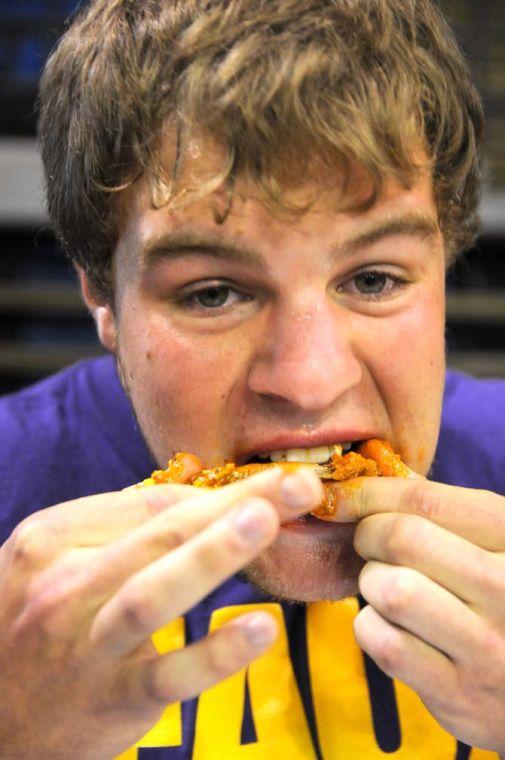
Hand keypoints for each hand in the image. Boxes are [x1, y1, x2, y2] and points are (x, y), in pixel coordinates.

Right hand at [0, 466, 320, 758]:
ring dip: (213, 555)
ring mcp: (85, 645)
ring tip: (268, 523)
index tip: (279, 480)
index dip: (223, 490)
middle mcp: (65, 584)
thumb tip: (211, 502)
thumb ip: (122, 531)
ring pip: (152, 594)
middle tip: (300, 483)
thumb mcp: (57, 561)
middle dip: (235, 503)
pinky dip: (214, 653)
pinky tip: (260, 630)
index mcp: (54, 537)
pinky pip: (165, 675)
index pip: (153, 505)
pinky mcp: (108, 701)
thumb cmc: (35, 620)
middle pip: (161, 533)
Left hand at [327, 477, 504, 752]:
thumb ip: (441, 508)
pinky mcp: (458, 692)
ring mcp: (486, 646)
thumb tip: (367, 474)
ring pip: (390, 590)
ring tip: (385, 585)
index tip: (336, 496)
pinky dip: (371, 627)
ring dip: (371, 583)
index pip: (425, 499)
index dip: (368, 493)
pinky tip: (388, 624)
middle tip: (369, 544)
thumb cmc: (500, 594)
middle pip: (402, 538)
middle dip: (368, 535)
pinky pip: (384, 643)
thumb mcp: (491, 540)